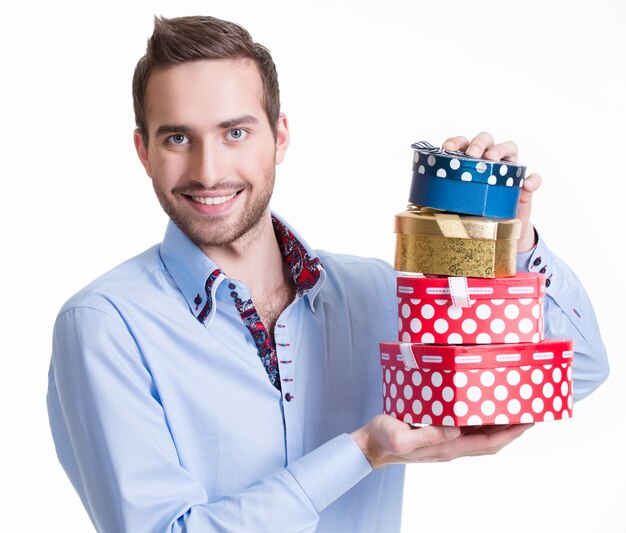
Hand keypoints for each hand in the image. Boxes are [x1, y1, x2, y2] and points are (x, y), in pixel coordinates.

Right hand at [351, 414, 531, 468]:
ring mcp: (445, 443)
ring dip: (499, 426)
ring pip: (481, 437)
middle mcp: (450, 447)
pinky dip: (482, 422)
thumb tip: (455, 429)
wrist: (371, 445)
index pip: (487, 444)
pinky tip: (481, 410)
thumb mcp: (402, 435)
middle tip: (529, 412)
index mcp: (446, 448)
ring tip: (512, 409)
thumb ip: (428, 435)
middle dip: (512, 430)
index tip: (528, 421)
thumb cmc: (384, 438)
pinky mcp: (438, 436)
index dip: (510, 434)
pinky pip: (468, 431)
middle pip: (490, 442)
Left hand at [442, 132, 541, 252]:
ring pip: (510, 148)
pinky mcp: (525, 188)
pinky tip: (527, 184)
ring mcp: (509, 172)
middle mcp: (489, 162)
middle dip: (478, 142)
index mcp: (469, 164)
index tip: (447, 148)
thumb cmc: (471, 217)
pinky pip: (533, 179)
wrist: (496, 238)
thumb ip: (436, 203)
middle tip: (473, 155)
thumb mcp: (452, 209)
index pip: (463, 145)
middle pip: (486, 140)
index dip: (456, 142)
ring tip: (492, 159)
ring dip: (501, 149)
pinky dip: (532, 179)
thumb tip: (409, 205)